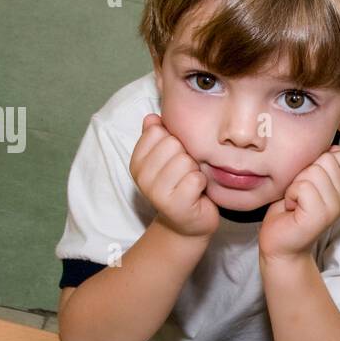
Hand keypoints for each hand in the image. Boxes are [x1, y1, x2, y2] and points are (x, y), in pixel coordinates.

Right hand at [129, 113, 218, 237]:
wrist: (188, 223)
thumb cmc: (180, 186)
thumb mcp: (166, 159)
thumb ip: (157, 137)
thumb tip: (152, 117)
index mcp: (137, 162)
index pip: (157, 131)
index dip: (174, 141)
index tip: (175, 157)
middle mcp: (142, 177)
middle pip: (173, 144)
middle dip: (186, 155)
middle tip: (185, 173)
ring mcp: (156, 193)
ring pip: (186, 161)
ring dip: (195, 170)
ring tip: (190, 183)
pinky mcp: (175, 205)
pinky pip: (196, 178)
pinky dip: (202, 184)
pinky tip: (196, 194)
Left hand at [259, 145, 339, 261]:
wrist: (280, 245)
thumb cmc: (288, 211)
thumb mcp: (305, 181)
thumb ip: (318, 164)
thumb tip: (327, 144)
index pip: (336, 153)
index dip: (313, 162)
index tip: (305, 182)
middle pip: (324, 159)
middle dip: (303, 172)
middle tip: (297, 194)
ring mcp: (334, 207)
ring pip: (313, 172)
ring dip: (295, 185)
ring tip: (294, 201)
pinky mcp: (320, 216)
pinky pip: (303, 187)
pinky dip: (291, 194)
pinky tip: (291, 208)